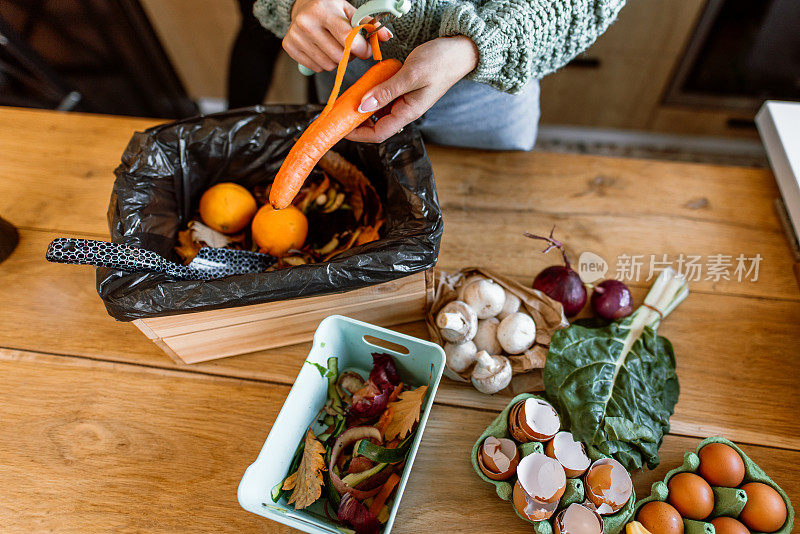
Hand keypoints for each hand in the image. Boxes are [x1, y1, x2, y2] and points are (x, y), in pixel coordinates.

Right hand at [284, 0, 391, 71]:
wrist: (302, 5)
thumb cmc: (329, 8)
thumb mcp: (349, 11)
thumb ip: (368, 24)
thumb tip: (387, 37)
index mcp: (323, 10)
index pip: (347, 39)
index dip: (361, 50)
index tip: (365, 50)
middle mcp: (306, 23)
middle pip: (338, 56)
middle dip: (349, 56)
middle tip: (349, 48)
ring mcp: (296, 35)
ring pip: (328, 65)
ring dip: (337, 61)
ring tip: (335, 47)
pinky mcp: (289, 46)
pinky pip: (315, 68)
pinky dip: (323, 63)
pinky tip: (322, 50)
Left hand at [347, 36, 478, 142]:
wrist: (460, 50)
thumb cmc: (441, 62)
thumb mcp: (411, 75)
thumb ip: (386, 91)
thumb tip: (363, 106)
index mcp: (408, 112)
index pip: (378, 133)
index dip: (358, 134)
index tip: (341, 127)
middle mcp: (405, 110)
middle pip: (375, 124)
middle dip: (357, 120)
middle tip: (340, 109)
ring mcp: (405, 101)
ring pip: (378, 110)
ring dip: (364, 105)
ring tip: (350, 96)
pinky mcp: (404, 90)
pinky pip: (384, 97)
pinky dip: (373, 92)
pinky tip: (367, 84)